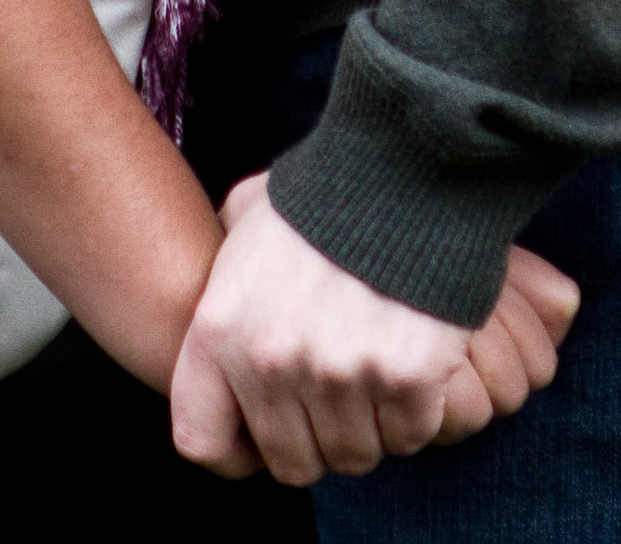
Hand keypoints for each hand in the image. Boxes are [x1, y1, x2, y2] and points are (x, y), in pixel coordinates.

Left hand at [170, 170, 577, 484]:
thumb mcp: (247, 218)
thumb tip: (208, 282)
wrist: (406, 159)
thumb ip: (223, 267)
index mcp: (220, 328)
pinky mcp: (404, 378)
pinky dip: (419, 408)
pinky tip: (417, 357)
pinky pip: (411, 433)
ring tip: (379, 362)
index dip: (238, 448)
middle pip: (293, 461)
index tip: (267, 429)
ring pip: (356, 453)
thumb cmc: (326, 191)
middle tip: (341, 388)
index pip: (202, 441)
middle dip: (318, 435)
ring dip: (371, 423)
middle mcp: (270, 361)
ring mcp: (338, 374)